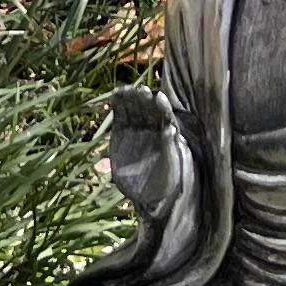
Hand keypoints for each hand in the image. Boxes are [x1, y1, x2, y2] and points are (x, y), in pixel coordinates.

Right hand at [105, 86, 179, 215]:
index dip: (162, 106)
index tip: (159, 97)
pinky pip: (120, 115)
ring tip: (124, 90)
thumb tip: (171, 129)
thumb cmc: (166, 181)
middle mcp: (153, 126)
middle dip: (145, 98)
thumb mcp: (171, 166)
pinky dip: (117, 105)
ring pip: (134, 108)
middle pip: (149, 108)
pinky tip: (114, 97)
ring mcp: (137, 127)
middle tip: (140, 90)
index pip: (165, 114)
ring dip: (130, 97)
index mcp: (168, 132)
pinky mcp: (122, 131)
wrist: (149, 195)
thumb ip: (170, 147)